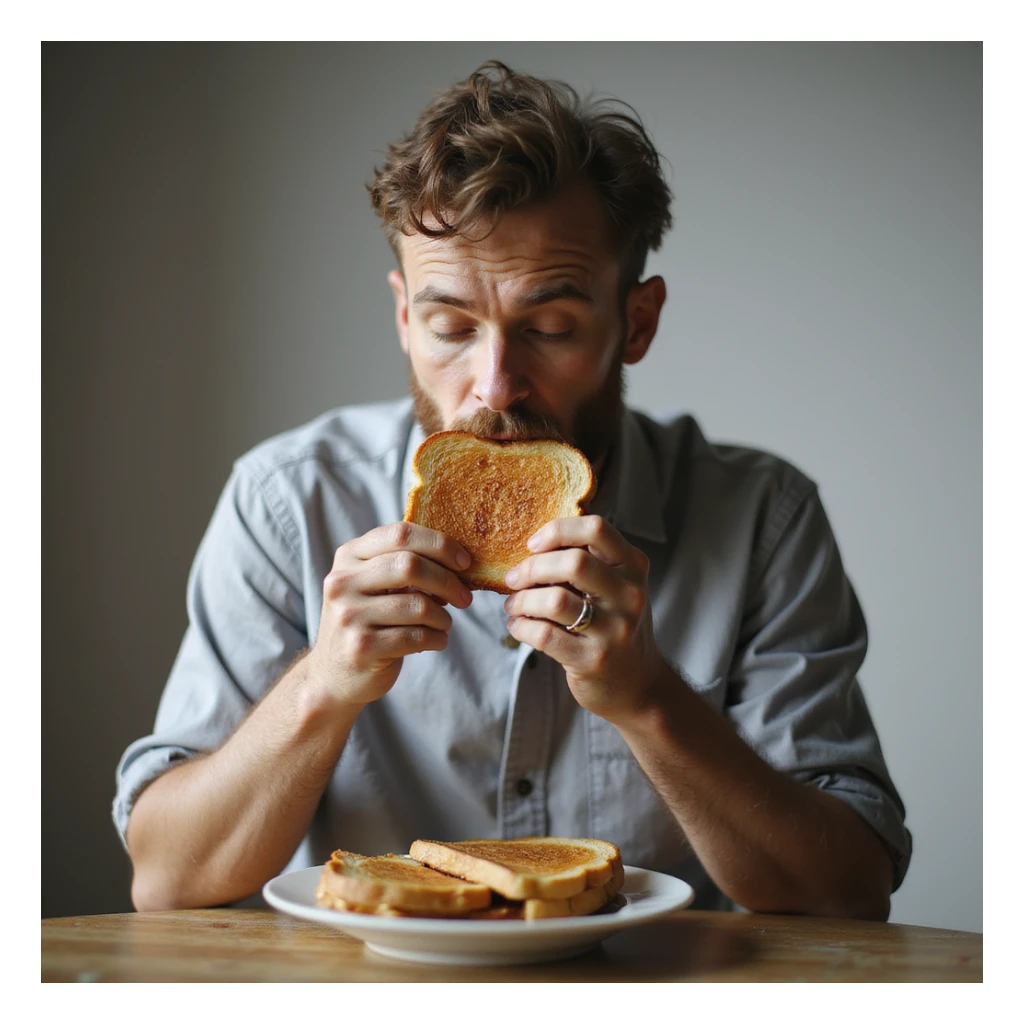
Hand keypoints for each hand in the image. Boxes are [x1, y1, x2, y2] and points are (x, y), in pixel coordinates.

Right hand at [307, 522, 472, 708]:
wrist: (334, 674)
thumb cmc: (367, 621)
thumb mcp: (374, 585)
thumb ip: (403, 564)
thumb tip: (457, 560)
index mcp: (349, 556)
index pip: (400, 534)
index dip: (439, 544)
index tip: (464, 561)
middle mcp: (343, 582)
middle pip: (410, 565)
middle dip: (447, 581)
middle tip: (465, 598)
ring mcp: (349, 615)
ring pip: (418, 605)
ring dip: (443, 616)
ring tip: (444, 624)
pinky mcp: (361, 647)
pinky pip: (416, 636)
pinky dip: (436, 638)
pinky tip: (436, 641)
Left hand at [502, 515, 667, 722]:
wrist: (639, 687)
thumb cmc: (616, 628)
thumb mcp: (617, 588)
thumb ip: (588, 562)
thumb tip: (532, 545)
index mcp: (633, 567)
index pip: (596, 529)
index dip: (557, 530)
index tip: (533, 544)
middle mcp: (630, 595)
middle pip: (573, 562)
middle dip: (532, 568)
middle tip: (513, 578)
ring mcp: (614, 630)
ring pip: (555, 600)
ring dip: (522, 600)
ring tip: (513, 605)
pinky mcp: (593, 660)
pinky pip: (544, 634)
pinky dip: (521, 626)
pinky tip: (518, 626)